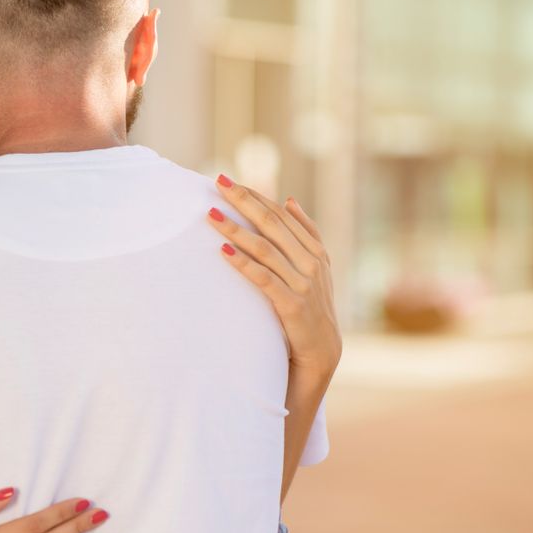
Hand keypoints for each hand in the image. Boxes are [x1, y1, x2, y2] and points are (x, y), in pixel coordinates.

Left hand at [206, 174, 341, 380]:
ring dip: (235, 229)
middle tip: (217, 183)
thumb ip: (305, 233)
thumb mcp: (314, 268)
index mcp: (315, 250)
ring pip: (265, 248)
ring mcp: (303, 284)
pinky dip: (243, 263)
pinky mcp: (291, 305)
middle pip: (272, 224)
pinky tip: (223, 251)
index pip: (280, 214)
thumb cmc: (310, 306)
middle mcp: (310, 263)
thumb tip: (289, 200)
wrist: (322, 351)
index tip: (228, 181)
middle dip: (243, 201)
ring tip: (210, 215)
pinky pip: (263, 278)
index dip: (254, 195)